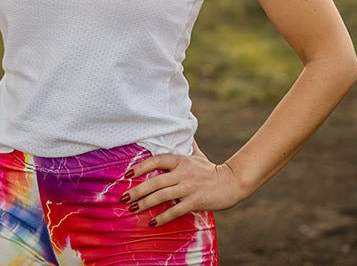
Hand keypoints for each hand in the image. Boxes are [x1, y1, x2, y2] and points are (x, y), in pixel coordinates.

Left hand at [121, 141, 246, 226]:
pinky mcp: (195, 201)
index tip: (128, 173)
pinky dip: (163, 217)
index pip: (157, 160)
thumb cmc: (212, 170)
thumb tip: (185, 134)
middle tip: (123, 197)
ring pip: (162, 196)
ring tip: (133, 208)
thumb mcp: (199, 155)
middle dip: (137, 190)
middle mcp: (183, 173)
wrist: (232, 183)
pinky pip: (175, 210)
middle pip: (155, 181)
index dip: (141, 166)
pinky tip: (152, 222)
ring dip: (145, 203)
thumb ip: (189, 146)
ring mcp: (189, 187)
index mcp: (181, 160)